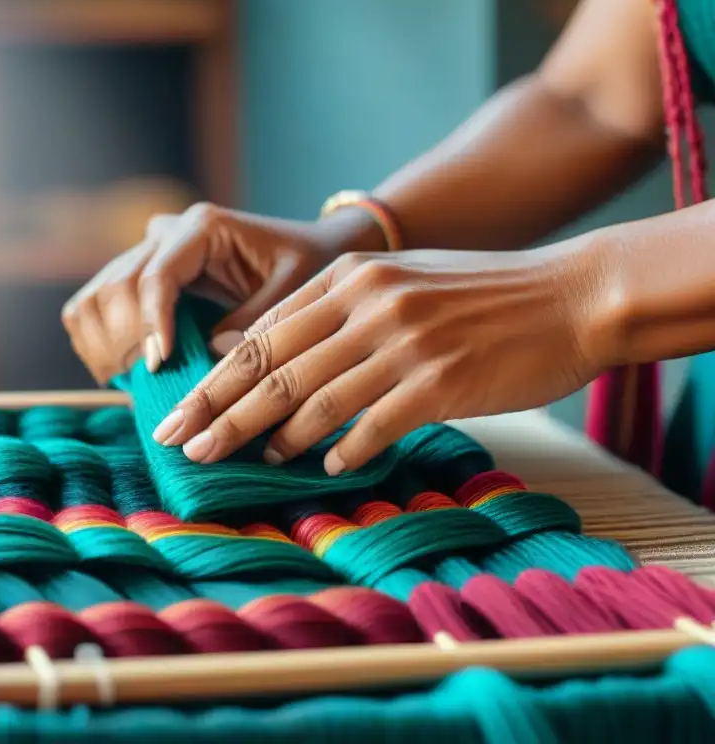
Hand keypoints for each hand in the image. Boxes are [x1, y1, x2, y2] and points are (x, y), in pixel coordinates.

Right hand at [61, 202, 386, 383]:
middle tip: (145, 384)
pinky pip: (96, 307)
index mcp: (201, 228)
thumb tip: (212, 355)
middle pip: (115, 287)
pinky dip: (99, 343)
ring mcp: (146, 254)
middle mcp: (165, 233)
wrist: (309, 251)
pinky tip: (122, 374)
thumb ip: (255, 322)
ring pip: (95, 297)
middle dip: (123, 341)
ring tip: (130, 384)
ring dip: (104, 345)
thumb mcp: (296, 291)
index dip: (150, 324)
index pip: (156, 276)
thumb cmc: (308, 266)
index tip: (158, 366)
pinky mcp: (138, 277)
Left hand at [151, 244, 607, 474]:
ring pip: (312, 402)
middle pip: (271, 371)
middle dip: (219, 414)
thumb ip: (333, 309)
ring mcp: (402, 344)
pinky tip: (325, 468)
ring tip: (246, 462)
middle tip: (182, 448)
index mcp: (349, 278)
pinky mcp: (438, 382)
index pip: (261, 336)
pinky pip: (372, 426)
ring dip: (272, 439)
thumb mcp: (396, 279)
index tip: (179, 413)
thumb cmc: (477, 293)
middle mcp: (367, 306)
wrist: (567, 296)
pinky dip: (343, 451)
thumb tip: (264, 351)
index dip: (213, 381)